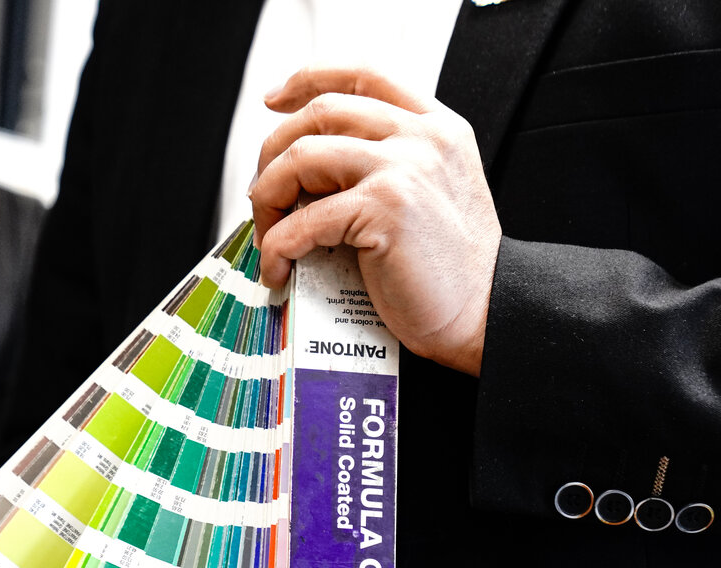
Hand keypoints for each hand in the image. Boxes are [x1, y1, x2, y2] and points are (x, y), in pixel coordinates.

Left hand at [251, 66, 500, 375]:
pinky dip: (276, 248)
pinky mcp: (386, 210)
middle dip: (273, 154)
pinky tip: (278, 270)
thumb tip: (306, 166)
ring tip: (269, 234)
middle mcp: (422, 138)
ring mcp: (405, 169)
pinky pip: (302, 221)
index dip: (308, 80)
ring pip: (301, 158)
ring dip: (268, 198)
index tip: (273, 100)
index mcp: (434, 127)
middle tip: (264, 198)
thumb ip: (386, 163)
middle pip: (319, 114)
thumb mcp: (429, 191)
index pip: (362, 75)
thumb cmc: (446, 268)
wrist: (484, 312)